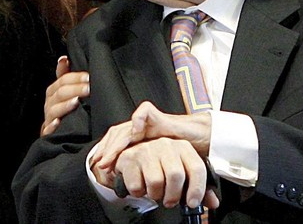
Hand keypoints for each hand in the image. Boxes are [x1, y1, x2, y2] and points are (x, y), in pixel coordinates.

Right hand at [41, 56, 89, 135]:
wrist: (58, 131)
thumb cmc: (64, 107)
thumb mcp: (65, 90)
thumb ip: (64, 75)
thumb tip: (64, 58)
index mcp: (53, 91)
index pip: (62, 80)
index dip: (75, 77)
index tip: (88, 77)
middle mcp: (50, 103)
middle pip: (60, 93)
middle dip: (75, 89)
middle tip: (89, 88)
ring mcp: (49, 118)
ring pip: (54, 109)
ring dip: (65, 105)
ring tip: (76, 101)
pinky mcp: (48, 132)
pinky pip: (47, 129)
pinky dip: (52, 126)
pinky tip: (59, 122)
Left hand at [91, 102, 210, 174]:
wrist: (201, 140)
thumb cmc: (182, 155)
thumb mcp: (160, 168)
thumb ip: (150, 175)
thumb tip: (136, 191)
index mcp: (139, 141)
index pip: (117, 143)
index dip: (107, 153)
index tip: (100, 167)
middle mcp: (142, 130)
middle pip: (117, 134)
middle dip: (107, 149)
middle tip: (102, 164)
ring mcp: (150, 123)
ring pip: (127, 125)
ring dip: (118, 140)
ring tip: (112, 154)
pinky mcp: (160, 117)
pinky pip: (145, 112)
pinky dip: (138, 119)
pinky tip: (135, 131)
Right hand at [93, 137, 218, 208]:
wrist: (132, 153)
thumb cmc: (160, 163)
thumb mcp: (181, 170)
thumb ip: (197, 186)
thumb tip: (213, 202)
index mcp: (183, 147)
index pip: (197, 168)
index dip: (197, 189)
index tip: (192, 202)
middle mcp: (166, 145)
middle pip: (176, 175)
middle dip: (173, 195)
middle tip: (170, 200)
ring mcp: (146, 150)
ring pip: (156, 182)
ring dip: (156, 194)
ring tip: (155, 191)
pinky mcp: (129, 159)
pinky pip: (137, 186)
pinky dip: (139, 192)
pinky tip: (142, 185)